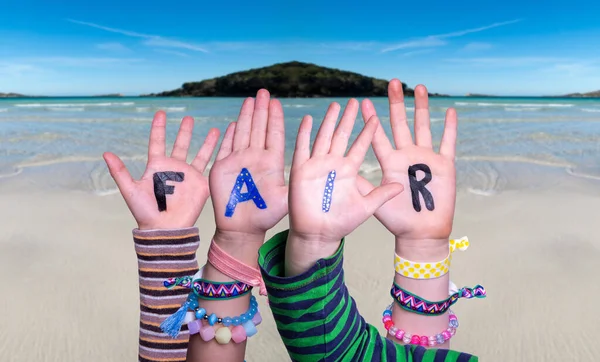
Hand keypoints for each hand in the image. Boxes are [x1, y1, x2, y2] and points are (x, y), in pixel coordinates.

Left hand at [103, 111, 218, 229]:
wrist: (165, 229)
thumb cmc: (146, 212)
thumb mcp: (130, 190)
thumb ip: (120, 171)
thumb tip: (106, 154)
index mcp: (157, 166)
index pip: (158, 142)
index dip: (159, 128)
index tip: (161, 113)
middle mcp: (174, 168)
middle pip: (180, 144)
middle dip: (184, 131)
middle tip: (189, 117)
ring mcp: (188, 176)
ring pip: (199, 154)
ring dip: (206, 142)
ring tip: (215, 129)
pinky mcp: (200, 184)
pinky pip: (210, 167)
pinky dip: (218, 156)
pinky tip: (224, 147)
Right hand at [209, 89, 287, 241]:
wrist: (242, 228)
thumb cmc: (264, 216)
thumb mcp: (284, 200)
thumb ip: (293, 186)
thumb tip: (310, 175)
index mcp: (272, 162)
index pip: (274, 134)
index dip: (274, 118)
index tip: (276, 102)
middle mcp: (256, 158)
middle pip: (259, 128)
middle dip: (261, 110)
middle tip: (264, 92)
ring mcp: (239, 161)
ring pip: (243, 133)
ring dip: (246, 116)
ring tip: (250, 99)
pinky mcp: (222, 168)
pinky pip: (225, 147)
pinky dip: (229, 134)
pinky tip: (233, 122)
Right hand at [288, 99, 403, 244]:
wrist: (319, 234)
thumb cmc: (341, 223)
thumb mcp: (367, 207)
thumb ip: (382, 195)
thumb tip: (401, 186)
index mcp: (349, 170)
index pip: (360, 145)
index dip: (367, 131)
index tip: (376, 116)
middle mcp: (334, 164)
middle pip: (342, 136)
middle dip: (348, 119)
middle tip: (355, 101)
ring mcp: (317, 165)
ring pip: (324, 137)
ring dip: (329, 121)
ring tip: (336, 105)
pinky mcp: (302, 170)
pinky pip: (303, 148)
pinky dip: (305, 133)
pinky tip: (309, 119)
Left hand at [360, 79, 456, 247]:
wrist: (421, 234)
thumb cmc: (397, 220)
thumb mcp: (374, 202)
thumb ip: (361, 185)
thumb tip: (340, 170)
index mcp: (390, 162)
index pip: (378, 137)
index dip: (371, 120)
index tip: (364, 102)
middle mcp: (407, 156)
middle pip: (401, 124)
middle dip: (396, 103)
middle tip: (392, 82)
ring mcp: (426, 159)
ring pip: (424, 126)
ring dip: (422, 107)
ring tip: (418, 86)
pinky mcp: (445, 166)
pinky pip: (448, 143)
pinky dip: (450, 128)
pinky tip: (449, 111)